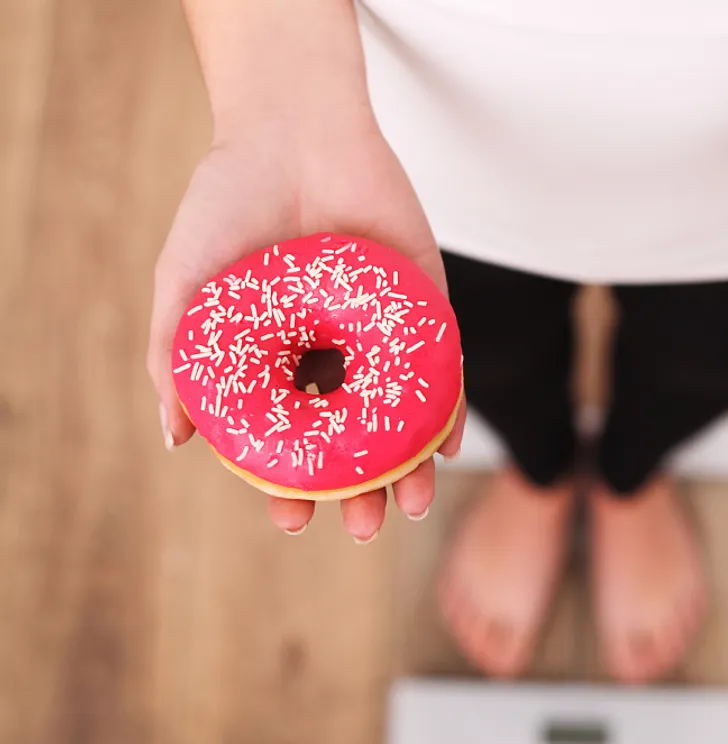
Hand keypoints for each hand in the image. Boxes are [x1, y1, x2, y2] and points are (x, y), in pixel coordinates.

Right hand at [146, 114, 465, 539]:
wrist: (292, 129)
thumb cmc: (228, 203)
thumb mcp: (186, 283)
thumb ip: (176, 357)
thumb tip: (175, 439)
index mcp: (280, 360)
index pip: (291, 439)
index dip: (291, 484)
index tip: (292, 521)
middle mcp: (333, 354)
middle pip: (354, 439)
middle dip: (359, 491)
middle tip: (363, 527)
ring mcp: (382, 333)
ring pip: (401, 416)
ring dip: (408, 466)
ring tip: (406, 506)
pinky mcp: (426, 304)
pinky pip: (443, 367)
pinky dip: (447, 408)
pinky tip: (444, 447)